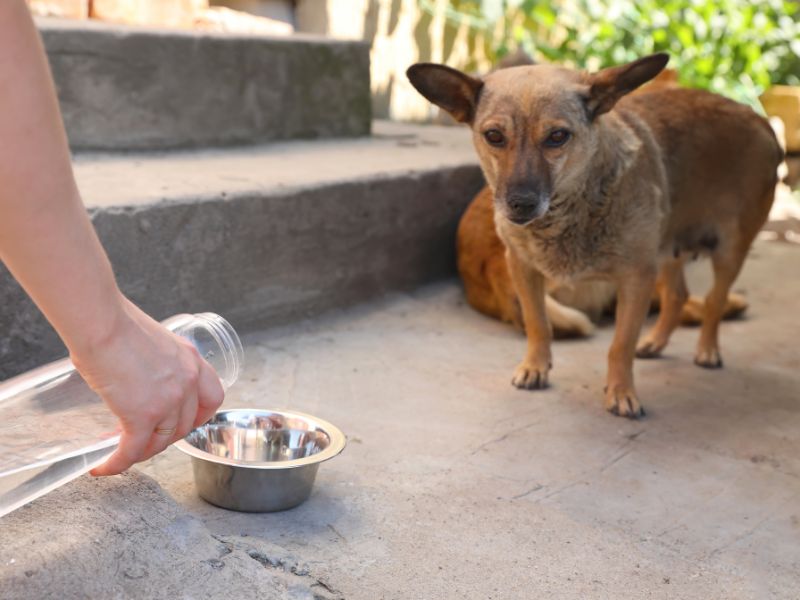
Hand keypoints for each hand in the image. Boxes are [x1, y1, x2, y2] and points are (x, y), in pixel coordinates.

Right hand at [69, 298, 223, 475]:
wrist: (101, 322)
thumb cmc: (116, 324)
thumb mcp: (154, 341)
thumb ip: (156, 363)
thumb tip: (137, 378)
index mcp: (192, 361)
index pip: (212, 398)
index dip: (199, 417)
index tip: (183, 423)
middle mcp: (188, 382)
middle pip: (184, 425)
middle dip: (163, 437)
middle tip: (142, 438)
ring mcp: (168, 400)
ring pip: (161, 441)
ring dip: (142, 452)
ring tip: (121, 452)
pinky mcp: (142, 414)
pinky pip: (132, 450)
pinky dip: (118, 463)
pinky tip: (104, 467)